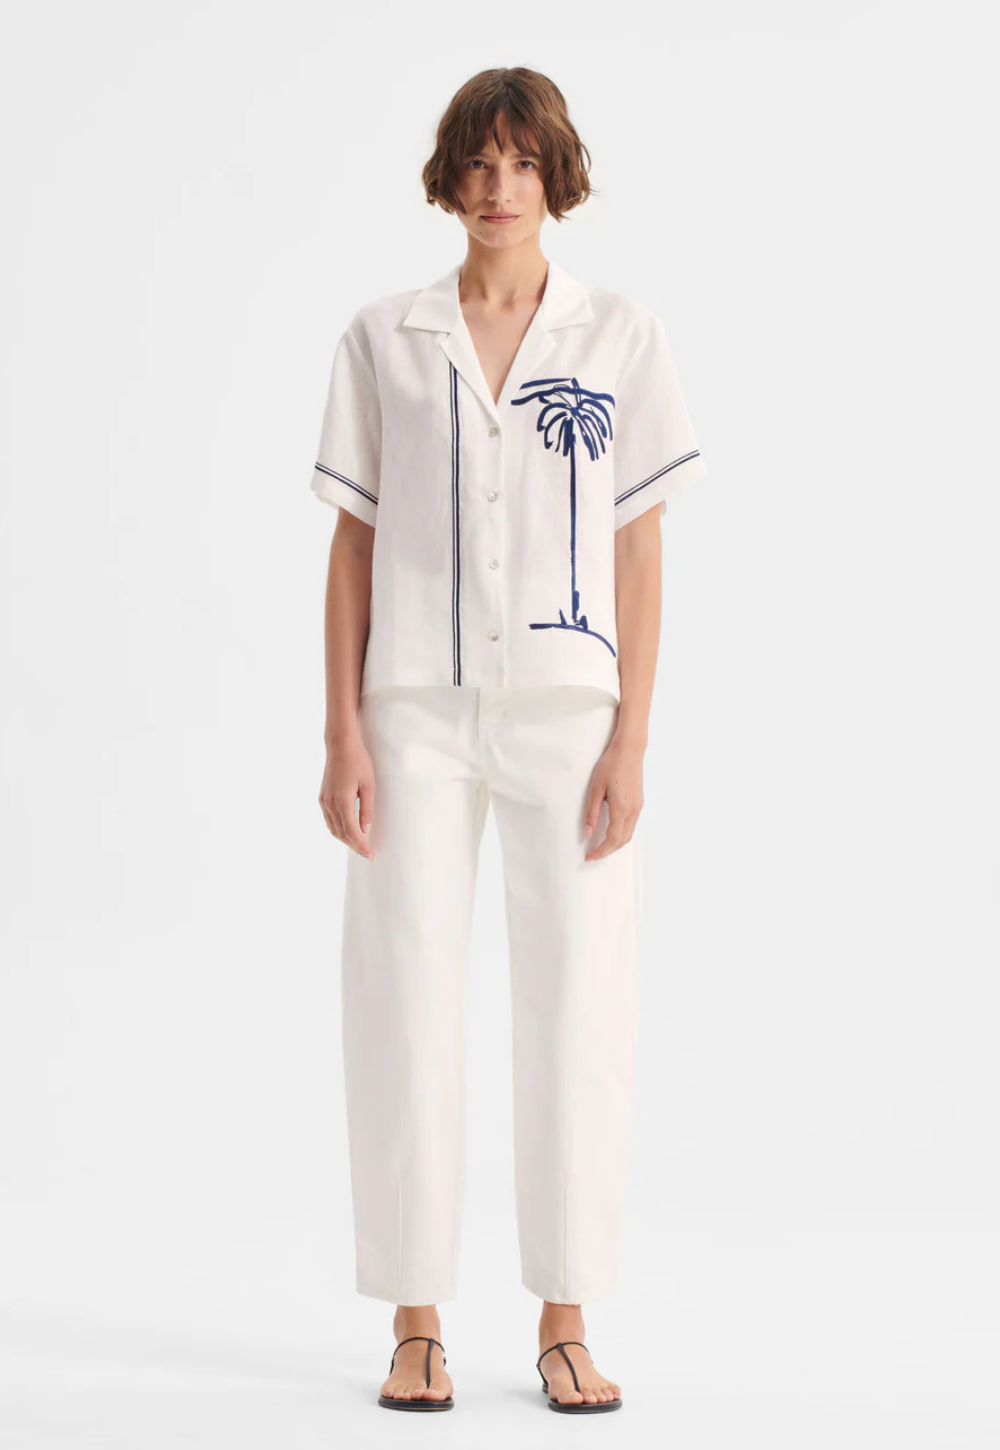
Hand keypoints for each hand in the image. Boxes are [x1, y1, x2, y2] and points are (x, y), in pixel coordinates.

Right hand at [319, 734, 376, 860]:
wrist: (340, 745)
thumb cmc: (358, 762)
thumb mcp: (369, 786)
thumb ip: (367, 810)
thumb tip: (366, 831)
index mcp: (343, 802)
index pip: (352, 832)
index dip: (362, 846)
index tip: (371, 855)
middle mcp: (330, 804)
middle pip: (341, 834)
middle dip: (355, 846)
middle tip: (368, 853)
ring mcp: (324, 801)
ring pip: (333, 829)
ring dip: (346, 839)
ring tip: (360, 845)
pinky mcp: (322, 798)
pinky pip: (329, 820)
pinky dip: (338, 830)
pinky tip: (348, 831)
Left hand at [583, 734, 643, 860]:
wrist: (629, 750)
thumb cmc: (611, 765)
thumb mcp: (596, 788)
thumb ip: (592, 812)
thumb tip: (587, 832)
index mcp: (621, 808)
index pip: (612, 839)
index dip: (601, 851)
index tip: (589, 857)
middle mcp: (633, 811)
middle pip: (622, 841)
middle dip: (608, 851)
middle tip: (593, 854)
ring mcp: (638, 807)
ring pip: (628, 834)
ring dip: (615, 844)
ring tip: (601, 846)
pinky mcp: (639, 803)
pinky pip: (631, 825)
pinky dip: (621, 834)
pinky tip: (611, 832)